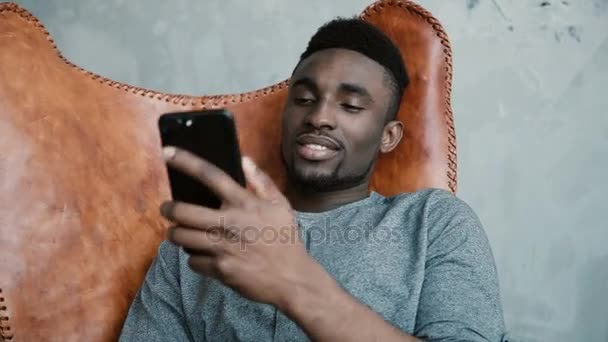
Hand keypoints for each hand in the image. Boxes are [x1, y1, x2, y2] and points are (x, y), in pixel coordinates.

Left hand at [159, 146, 315, 307]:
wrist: (291, 278)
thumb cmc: (285, 239)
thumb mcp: (281, 205)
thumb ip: (261, 181)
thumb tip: (244, 160)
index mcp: (244, 203)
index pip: (210, 176)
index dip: (186, 161)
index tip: (168, 153)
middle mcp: (230, 223)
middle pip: (183, 211)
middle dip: (168, 209)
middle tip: (167, 208)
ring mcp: (223, 248)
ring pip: (181, 237)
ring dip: (176, 234)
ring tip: (179, 232)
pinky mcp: (220, 269)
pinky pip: (193, 261)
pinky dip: (194, 258)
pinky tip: (203, 255)